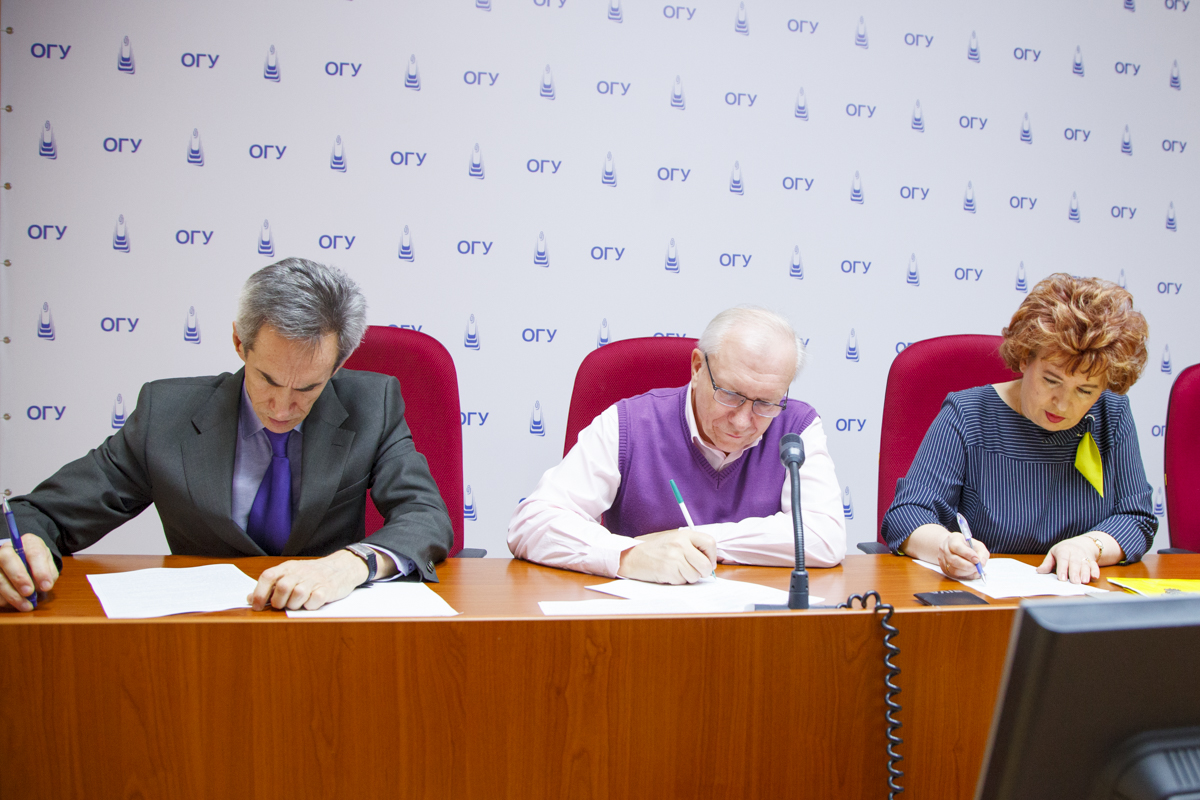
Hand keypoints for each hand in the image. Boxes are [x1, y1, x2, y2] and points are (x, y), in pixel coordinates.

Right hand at [0, 534, 58, 611]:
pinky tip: (14, 604)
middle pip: (6, 558)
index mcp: (28, 542)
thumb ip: (48, 573)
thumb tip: (43, 586)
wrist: (24, 562)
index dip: (40, 570)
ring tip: (26, 605)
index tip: (46, 586)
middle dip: (18, 577)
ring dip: (12, 594)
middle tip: (29, 592)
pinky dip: (4, 599)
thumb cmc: (38, 564)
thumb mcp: (48, 565)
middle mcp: (7, 548)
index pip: (33, 552)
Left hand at [249, 550, 367, 610]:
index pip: (269, 576)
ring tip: (297, 604)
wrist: (342, 567)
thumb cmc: (312, 574)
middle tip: (281, 605)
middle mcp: (301, 572)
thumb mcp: (291, 574)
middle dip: (279, 601)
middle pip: (283, 587)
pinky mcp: (328, 589)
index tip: (256, 607)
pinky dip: (310, 605)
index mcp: (289, 567)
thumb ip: (271, 585)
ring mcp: (315, 580)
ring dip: (294, 604)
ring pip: (298, 594)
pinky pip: (314, 600)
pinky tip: (310, 603)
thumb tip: (250, 598)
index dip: (259, 592)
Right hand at [617, 529, 717, 584]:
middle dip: (703, 572)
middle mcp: (681, 544)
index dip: (712, 556)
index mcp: (684, 534)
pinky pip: (683, 581)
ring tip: (676, 570)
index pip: (710, 543)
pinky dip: (677, 580)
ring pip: (695, 576)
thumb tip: (711, 562)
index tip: (708, 562)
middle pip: (706, 564)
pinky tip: (668, 573)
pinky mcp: (668, 570)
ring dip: (688, 577)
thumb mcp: (674, 540)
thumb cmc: (655, 550)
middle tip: (695, 571)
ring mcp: (675, 558)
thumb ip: (691, 546)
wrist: (632, 556)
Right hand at [937, 531, 989, 580]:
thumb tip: (982, 563)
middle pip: (954, 560)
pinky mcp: (944, 569)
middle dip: (968, 566)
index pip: (957, 547)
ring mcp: (943, 559)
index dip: (968, 554)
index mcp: (952, 539)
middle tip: (978, 567)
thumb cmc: (968, 545)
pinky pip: (954, 575)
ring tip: (975, 570)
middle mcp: (944, 549)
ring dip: (967, 572)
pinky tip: (971, 572)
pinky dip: (965, 575)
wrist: (955, 547)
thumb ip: (982, 553)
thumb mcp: (977, 544)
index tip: (977, 560)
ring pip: (954, 570)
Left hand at [1037, 539, 1100, 584]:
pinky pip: (1094, 565)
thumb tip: (1039, 571)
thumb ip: (1047, 563)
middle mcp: (1075, 553)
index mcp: (1063, 550)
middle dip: (1075, 573)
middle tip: (1074, 582)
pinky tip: (1094, 577)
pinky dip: (1095, 571)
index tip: (1062, 578)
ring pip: (1085, 564)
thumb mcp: (1053, 554)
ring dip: (1085, 573)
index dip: (1062, 569)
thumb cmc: (1063, 551)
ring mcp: (1084, 556)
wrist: (1080, 543)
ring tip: (1084, 581)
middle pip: (1075, 562)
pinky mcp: (1092, 560)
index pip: (1063, 559)